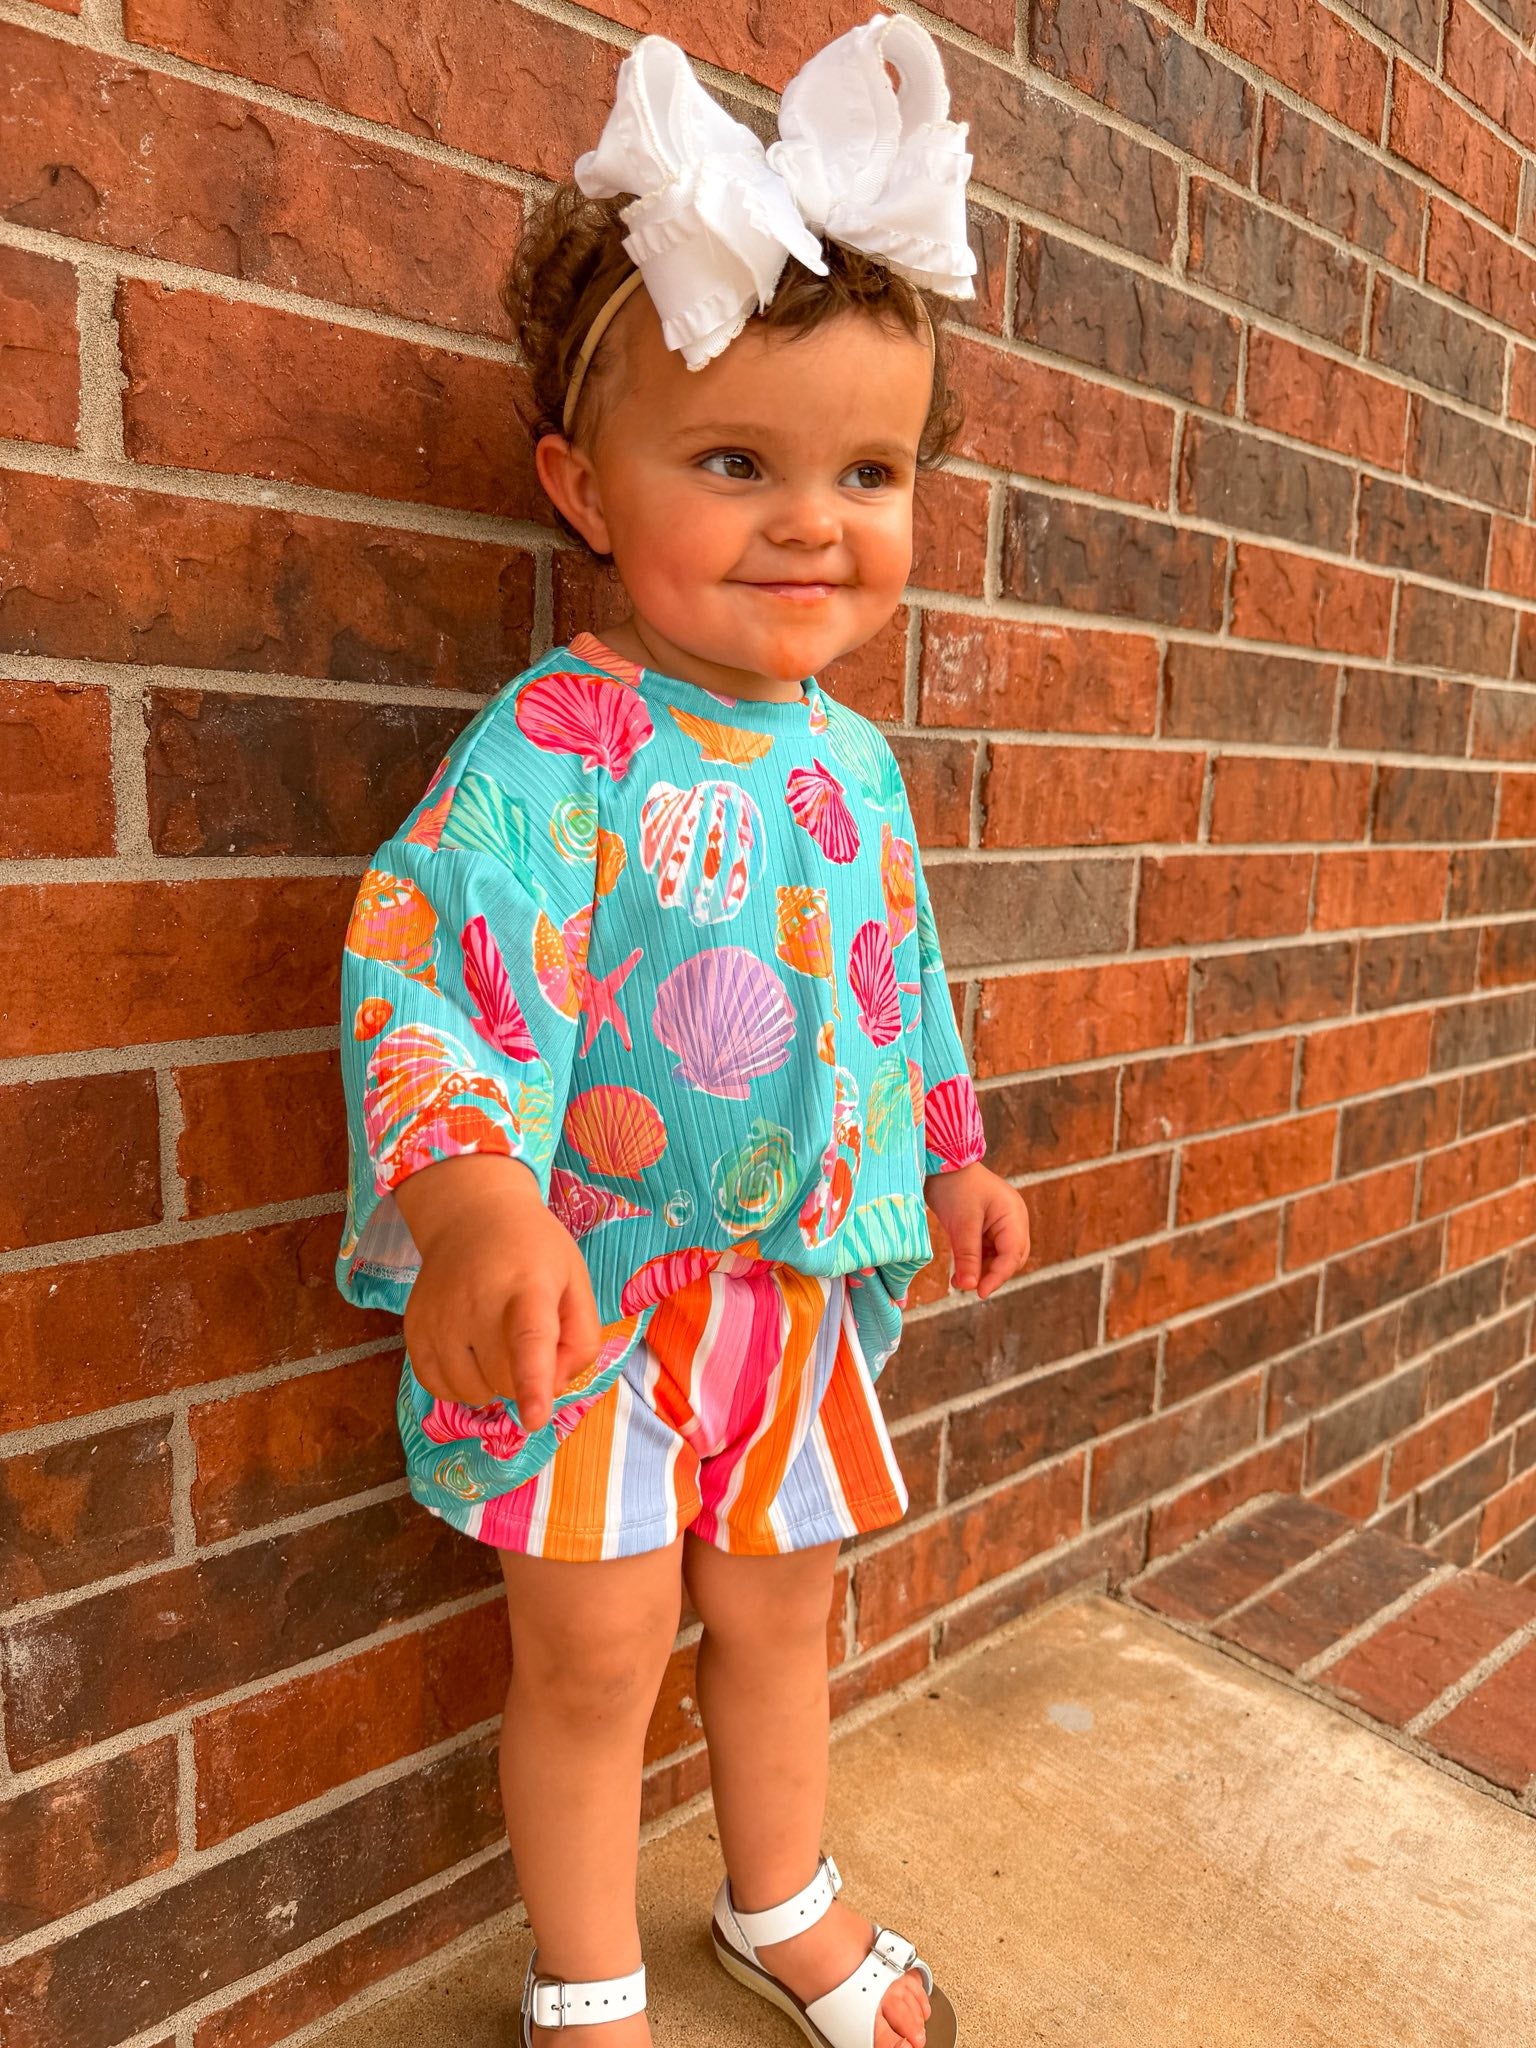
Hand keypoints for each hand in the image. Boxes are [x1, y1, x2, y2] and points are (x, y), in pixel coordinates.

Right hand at [393, 1154, 601, 1430]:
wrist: (472, 1217)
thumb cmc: (534, 1254)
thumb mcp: (576, 1282)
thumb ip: (581, 1339)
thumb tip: (554, 1387)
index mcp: (528, 1287)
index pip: (529, 1339)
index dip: (533, 1383)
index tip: (534, 1419)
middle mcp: (477, 1302)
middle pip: (504, 1379)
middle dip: (525, 1377)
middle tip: (529, 1341)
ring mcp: (439, 1317)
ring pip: (472, 1391)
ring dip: (492, 1384)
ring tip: (498, 1344)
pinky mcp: (414, 1329)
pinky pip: (436, 1387)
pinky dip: (459, 1386)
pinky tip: (471, 1356)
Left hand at [924, 1162, 1029, 1299]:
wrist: (940, 1162)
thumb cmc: (954, 1186)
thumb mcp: (962, 1224)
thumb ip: (968, 1257)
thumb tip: (970, 1288)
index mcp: (1014, 1216)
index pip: (1012, 1255)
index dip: (997, 1277)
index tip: (979, 1293)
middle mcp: (1013, 1220)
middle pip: (1010, 1259)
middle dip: (991, 1275)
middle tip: (969, 1287)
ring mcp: (1001, 1222)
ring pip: (998, 1257)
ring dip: (981, 1271)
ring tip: (958, 1280)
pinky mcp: (988, 1225)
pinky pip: (987, 1250)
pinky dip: (975, 1262)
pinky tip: (958, 1272)